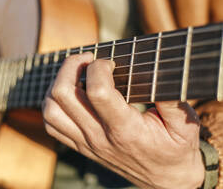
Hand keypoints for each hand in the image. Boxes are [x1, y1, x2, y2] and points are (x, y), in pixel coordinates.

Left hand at [42, 52, 203, 188]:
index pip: (98, 91)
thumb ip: (172, 99)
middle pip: (64, 95)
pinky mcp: (79, 146)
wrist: (165, 181)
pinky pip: (52, 124)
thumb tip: (157, 72)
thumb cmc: (175, 150)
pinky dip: (53, 104)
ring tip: (75, 74)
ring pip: (51, 110)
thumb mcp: (184, 125)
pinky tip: (69, 93)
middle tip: (86, 59)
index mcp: (125, 129)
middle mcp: (99, 136)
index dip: (99, 67)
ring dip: (57, 84)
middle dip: (70, 66)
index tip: (110, 62)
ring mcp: (85, 142)